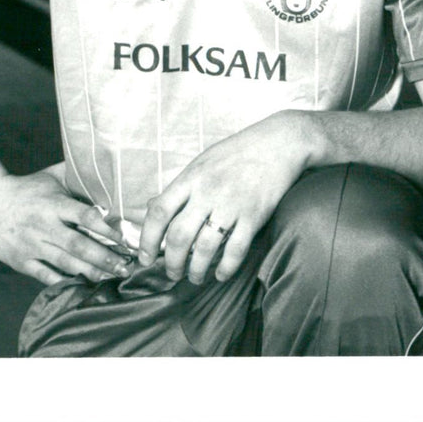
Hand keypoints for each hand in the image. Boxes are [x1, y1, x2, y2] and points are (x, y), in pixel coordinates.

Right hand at [0, 166, 133, 285]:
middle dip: (105, 258)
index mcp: (53, 204)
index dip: (106, 229)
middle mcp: (44, 226)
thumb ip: (76, 175)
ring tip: (112, 277)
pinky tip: (83, 286)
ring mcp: (32, 245)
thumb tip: (105, 166)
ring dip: (91, 272)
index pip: (84, 217)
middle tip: (126, 266)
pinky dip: (65, 282)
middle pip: (78, 245)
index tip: (123, 238)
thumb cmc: (26, 188)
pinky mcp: (22, 261)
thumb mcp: (51, 177)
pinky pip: (46, 276)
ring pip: (66, 263)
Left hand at [138, 110, 309, 284]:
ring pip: (205, 248)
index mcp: (191, 177)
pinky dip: (225, 268)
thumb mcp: (201, 162)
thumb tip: (152, 207)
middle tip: (171, 273)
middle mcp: (208, 192)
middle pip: (180, 236)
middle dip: (171, 263)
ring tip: (194, 278)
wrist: (278, 143)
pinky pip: (236, 250)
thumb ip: (180, 187)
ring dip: (196, 270)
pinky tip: (220, 274)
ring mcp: (232, 204)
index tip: (144, 258)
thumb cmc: (237, 153)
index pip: (159, 212)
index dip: (147, 239)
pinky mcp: (254, 215)